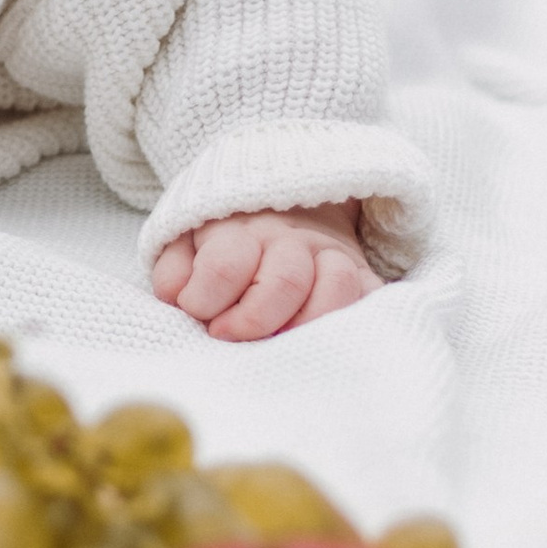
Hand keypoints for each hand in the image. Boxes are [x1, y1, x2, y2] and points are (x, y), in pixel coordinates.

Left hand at [150, 200, 379, 339]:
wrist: (284, 207)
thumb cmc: (226, 241)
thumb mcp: (185, 242)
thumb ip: (174, 269)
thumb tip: (176, 295)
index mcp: (240, 232)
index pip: (226, 264)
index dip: (205, 299)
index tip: (197, 314)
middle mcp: (290, 241)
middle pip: (285, 281)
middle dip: (254, 321)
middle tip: (230, 335)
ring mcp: (331, 255)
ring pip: (337, 286)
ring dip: (307, 324)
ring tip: (280, 340)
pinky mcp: (362, 274)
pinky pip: (372, 296)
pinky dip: (355, 319)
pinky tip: (325, 338)